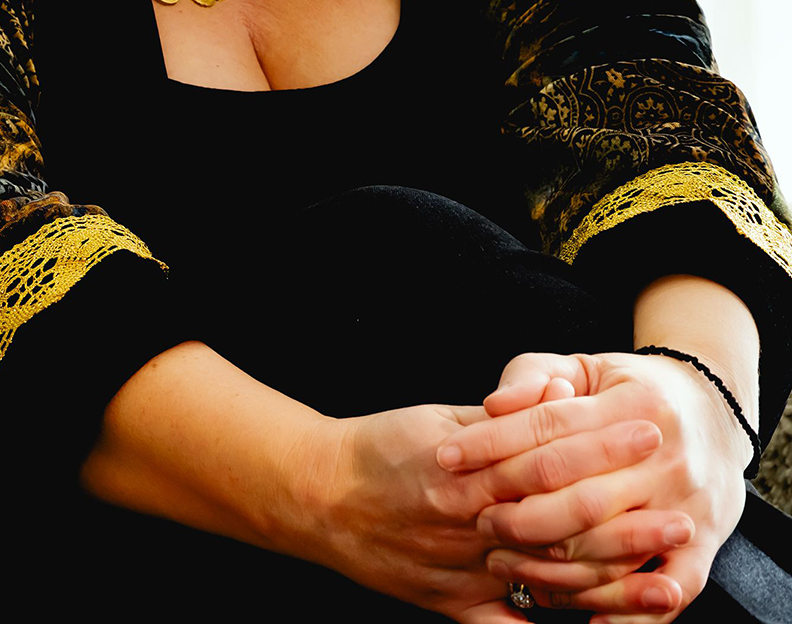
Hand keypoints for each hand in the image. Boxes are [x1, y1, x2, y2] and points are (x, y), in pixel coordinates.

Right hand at [279, 401, 670, 622]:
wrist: (316, 494)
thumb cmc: (376, 448)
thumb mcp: (435, 417)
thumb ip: (500, 416)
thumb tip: (556, 393)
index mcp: (466, 470)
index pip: (547, 456)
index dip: (601, 445)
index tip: (645, 433)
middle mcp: (469, 524)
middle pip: (559, 526)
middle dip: (624, 522)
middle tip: (678, 515)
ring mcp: (462, 571)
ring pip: (546, 584)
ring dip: (612, 586)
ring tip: (665, 582)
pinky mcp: (451, 604)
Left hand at [440, 351, 750, 620]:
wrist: (712, 411)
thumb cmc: (627, 388)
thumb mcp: (581, 366)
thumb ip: (532, 376)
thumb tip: (493, 405)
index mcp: (633, 406)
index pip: (548, 429)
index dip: (491, 443)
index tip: (446, 457)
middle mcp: (665, 457)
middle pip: (577, 496)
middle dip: (516, 513)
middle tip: (477, 518)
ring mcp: (689, 504)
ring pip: (612, 549)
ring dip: (553, 566)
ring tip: (506, 563)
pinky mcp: (706, 542)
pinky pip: (669, 589)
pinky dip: (629, 612)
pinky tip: (587, 621)